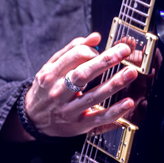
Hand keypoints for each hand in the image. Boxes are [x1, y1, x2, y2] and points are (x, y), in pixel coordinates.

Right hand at [23, 33, 139, 137]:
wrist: (33, 119)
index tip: (103, 48)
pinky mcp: (79, 125)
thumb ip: (72, 50)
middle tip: (123, 51)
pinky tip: (128, 102)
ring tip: (130, 73)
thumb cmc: (46, 89)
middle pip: (83, 74)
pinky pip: (99, 118)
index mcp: (51, 75)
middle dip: (105, 61)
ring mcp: (69, 111)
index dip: (91, 50)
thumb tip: (96, 37)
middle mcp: (58, 93)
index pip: (73, 57)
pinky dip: (115, 111)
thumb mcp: (51, 66)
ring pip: (93, 96)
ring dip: (114, 84)